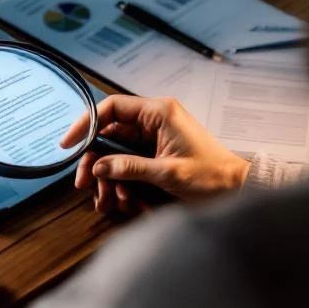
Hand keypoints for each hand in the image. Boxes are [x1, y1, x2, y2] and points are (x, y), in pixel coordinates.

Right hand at [60, 95, 250, 214]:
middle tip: (83, 182)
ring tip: (106, 199)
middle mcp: (154, 120)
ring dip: (107, 175)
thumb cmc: (213, 176)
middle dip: (94, 160)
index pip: (111, 107)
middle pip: (109, 133)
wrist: (238, 189)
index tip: (70, 143)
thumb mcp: (168, 173)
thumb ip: (130, 167)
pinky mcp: (155, 152)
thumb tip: (97, 167)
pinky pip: (127, 162)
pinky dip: (120, 180)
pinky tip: (122, 199)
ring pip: (115, 151)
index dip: (86, 123)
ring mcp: (154, 136)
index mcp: (159, 112)